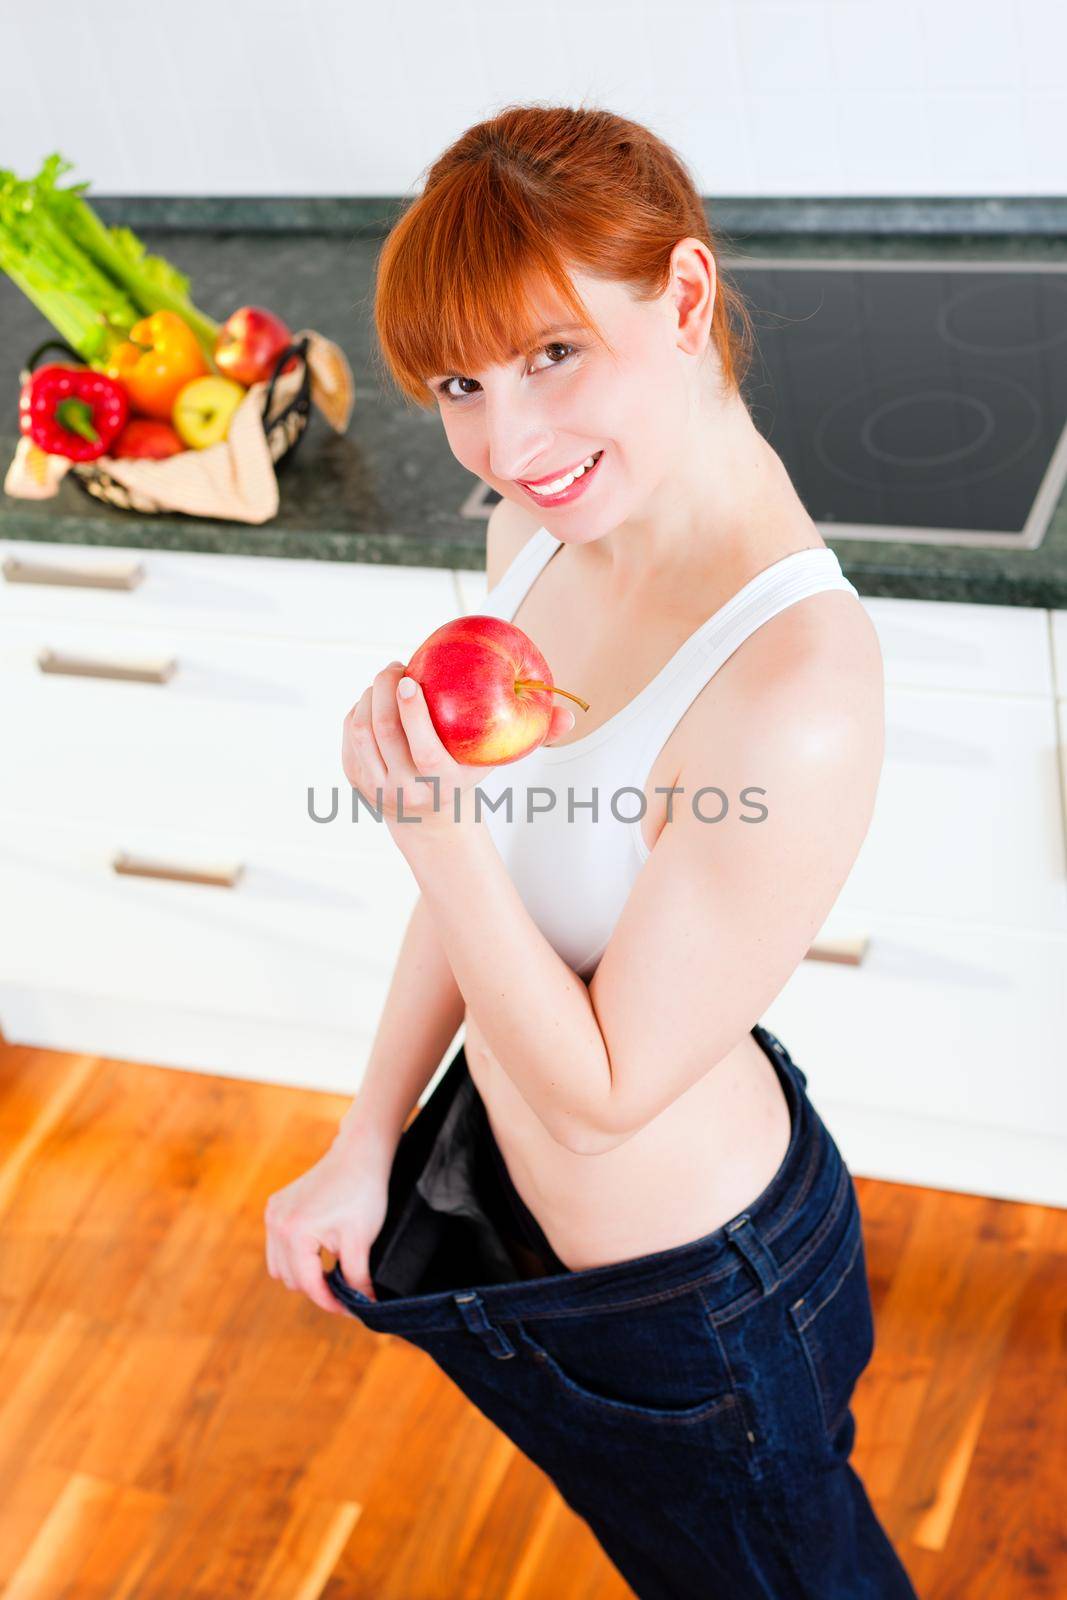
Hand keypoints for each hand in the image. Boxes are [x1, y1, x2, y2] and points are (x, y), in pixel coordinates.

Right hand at [264, 1139, 390, 1314]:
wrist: (359, 1153)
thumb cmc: (363, 1193)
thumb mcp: (362, 1240)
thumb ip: (358, 1278)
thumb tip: (365, 1305)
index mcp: (294, 1232)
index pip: (309, 1284)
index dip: (330, 1302)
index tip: (350, 1310)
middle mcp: (276, 1223)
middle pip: (292, 1279)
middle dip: (318, 1288)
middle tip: (345, 1290)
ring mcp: (273, 1213)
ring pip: (281, 1266)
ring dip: (304, 1274)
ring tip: (332, 1273)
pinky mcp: (276, 1206)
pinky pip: (279, 1245)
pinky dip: (296, 1256)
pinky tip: (318, 1253)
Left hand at [342, 660, 574, 838]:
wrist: (430, 820)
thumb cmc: (471, 774)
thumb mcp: (502, 759)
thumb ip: (538, 735)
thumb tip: (570, 714)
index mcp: (438, 783)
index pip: (422, 748)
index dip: (411, 712)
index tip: (410, 678)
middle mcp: (403, 790)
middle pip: (383, 732)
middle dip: (382, 690)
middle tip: (395, 667)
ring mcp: (375, 787)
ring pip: (361, 731)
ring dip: (368, 697)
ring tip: (385, 679)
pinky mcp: (355, 780)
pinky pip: (350, 737)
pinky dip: (358, 711)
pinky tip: (372, 699)